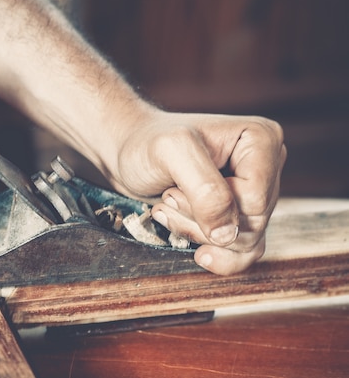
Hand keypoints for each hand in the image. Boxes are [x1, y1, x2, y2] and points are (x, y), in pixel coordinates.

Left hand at [108, 109, 285, 274]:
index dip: (212, 206)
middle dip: (201, 221)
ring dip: (197, 234)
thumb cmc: (146, 144)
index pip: (254, 201)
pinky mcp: (240, 216)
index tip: (176, 187)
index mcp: (261, 139)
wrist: (127, 154)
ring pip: (245, 242)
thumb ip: (204, 190)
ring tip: (168, 208)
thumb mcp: (171, 152)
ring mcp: (255, 194)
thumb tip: (228, 235)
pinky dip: (209, 251)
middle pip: (252, 224)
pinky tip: (185, 240)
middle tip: (168, 197)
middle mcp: (266, 166)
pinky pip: (242, 254)